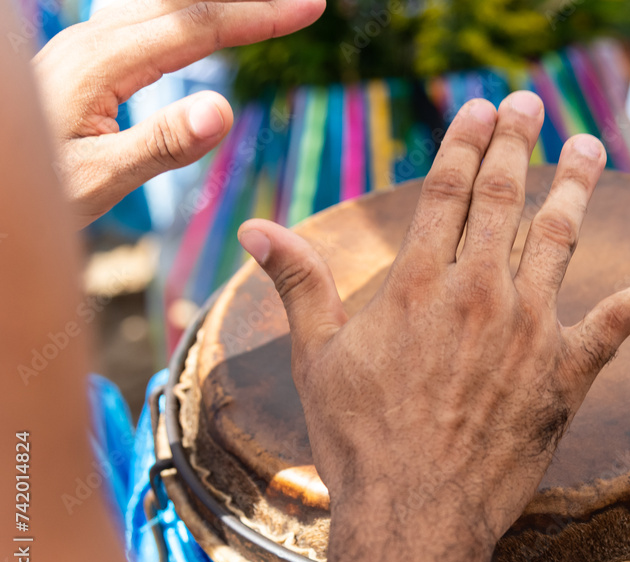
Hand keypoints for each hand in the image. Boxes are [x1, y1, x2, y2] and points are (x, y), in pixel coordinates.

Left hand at [31, 0, 323, 226]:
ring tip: (260, 9)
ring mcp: (88, 43)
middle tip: (306, 3)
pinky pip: (149, 14)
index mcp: (103, 62)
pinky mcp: (88, 56)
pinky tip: (199, 19)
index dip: (259, 16)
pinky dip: (190, 11)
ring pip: (167, 3)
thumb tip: (222, 109)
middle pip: (187, 3)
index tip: (309, 7)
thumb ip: (161, 145)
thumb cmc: (36, 190)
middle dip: (250, 2)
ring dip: (220, 4)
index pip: (198, 27)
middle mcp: (94, 39)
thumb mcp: (100, 178)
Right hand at [238, 91, 629, 561]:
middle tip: (530, 104)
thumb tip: (254, 228)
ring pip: (560, 236)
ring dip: (576, 185)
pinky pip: (624, 320)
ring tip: (587, 147)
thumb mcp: (316, 357)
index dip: (466, 144)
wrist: (414, 512)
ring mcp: (529, 328)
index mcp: (417, 282)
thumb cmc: (359, 439)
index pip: (447, 191)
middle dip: (517, 144)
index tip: (480, 111)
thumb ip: (297, 283)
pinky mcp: (567, 372)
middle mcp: (478, 291)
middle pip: (505, 198)